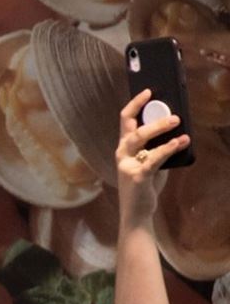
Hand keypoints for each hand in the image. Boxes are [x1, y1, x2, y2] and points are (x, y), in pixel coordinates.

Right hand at [116, 88, 188, 220]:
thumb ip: (157, 147)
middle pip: (132, 127)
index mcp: (124, 148)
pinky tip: (181, 142)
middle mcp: (122, 153)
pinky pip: (153, 158)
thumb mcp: (151, 162)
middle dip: (150, 115)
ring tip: (178, 122)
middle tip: (172, 112)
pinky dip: (168, 148)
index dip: (135, 104)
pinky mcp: (137, 176)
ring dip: (159, 128)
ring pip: (140, 138)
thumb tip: (176, 130)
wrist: (136, 212)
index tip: (148, 91)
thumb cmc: (144, 185)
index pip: (125, 120)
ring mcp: (127, 164)